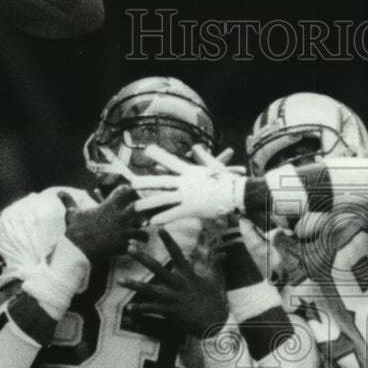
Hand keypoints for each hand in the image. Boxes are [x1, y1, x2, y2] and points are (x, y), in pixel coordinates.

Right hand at [58, 185, 146, 261]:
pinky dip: (140, 243)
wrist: (77, 250)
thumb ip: (69, 201)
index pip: (122, 192)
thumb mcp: (72, 214)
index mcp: (108, 207)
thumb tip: (59, 192)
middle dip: (140, 208)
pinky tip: (140, 245)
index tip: (128, 190)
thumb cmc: (75, 231)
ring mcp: (122, 231)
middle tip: (144, 210)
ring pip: (142, 227)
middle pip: (137, 207)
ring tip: (144, 235)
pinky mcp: (124, 244)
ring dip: (143, 231)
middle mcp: (118, 217)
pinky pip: (137, 243)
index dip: (126, 190)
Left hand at [122, 228, 227, 338]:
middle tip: (129, 248)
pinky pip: (151, 309)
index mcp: (187, 274)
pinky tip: (129, 308)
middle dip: (142, 257)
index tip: (160, 228)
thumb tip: (220, 254)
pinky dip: (140, 309)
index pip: (176, 253)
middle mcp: (177, 283)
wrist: (214, 322)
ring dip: (134, 284)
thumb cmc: (214, 301)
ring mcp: (172, 297)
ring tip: (120, 280)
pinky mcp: (170, 311)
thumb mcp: (213, 280)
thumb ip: (212, 265)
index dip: (168, 240)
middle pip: (157, 267)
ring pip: (149, 289)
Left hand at [132, 145, 246, 224]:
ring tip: (135, 207)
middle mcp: (186, 182)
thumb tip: (196, 146)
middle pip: (162, 182)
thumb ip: (202, 155)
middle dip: (146, 182)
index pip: (171, 161)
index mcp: (190, 171)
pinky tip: (152, 221)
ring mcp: (188, 195)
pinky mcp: (192, 208)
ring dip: (148, 203)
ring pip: (164, 199)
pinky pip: (174, 213)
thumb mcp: (213, 165)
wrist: (236, 193)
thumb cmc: (227, 180)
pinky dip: (163, 217)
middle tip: (131, 183)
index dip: (159, 155)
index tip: (146, 150)